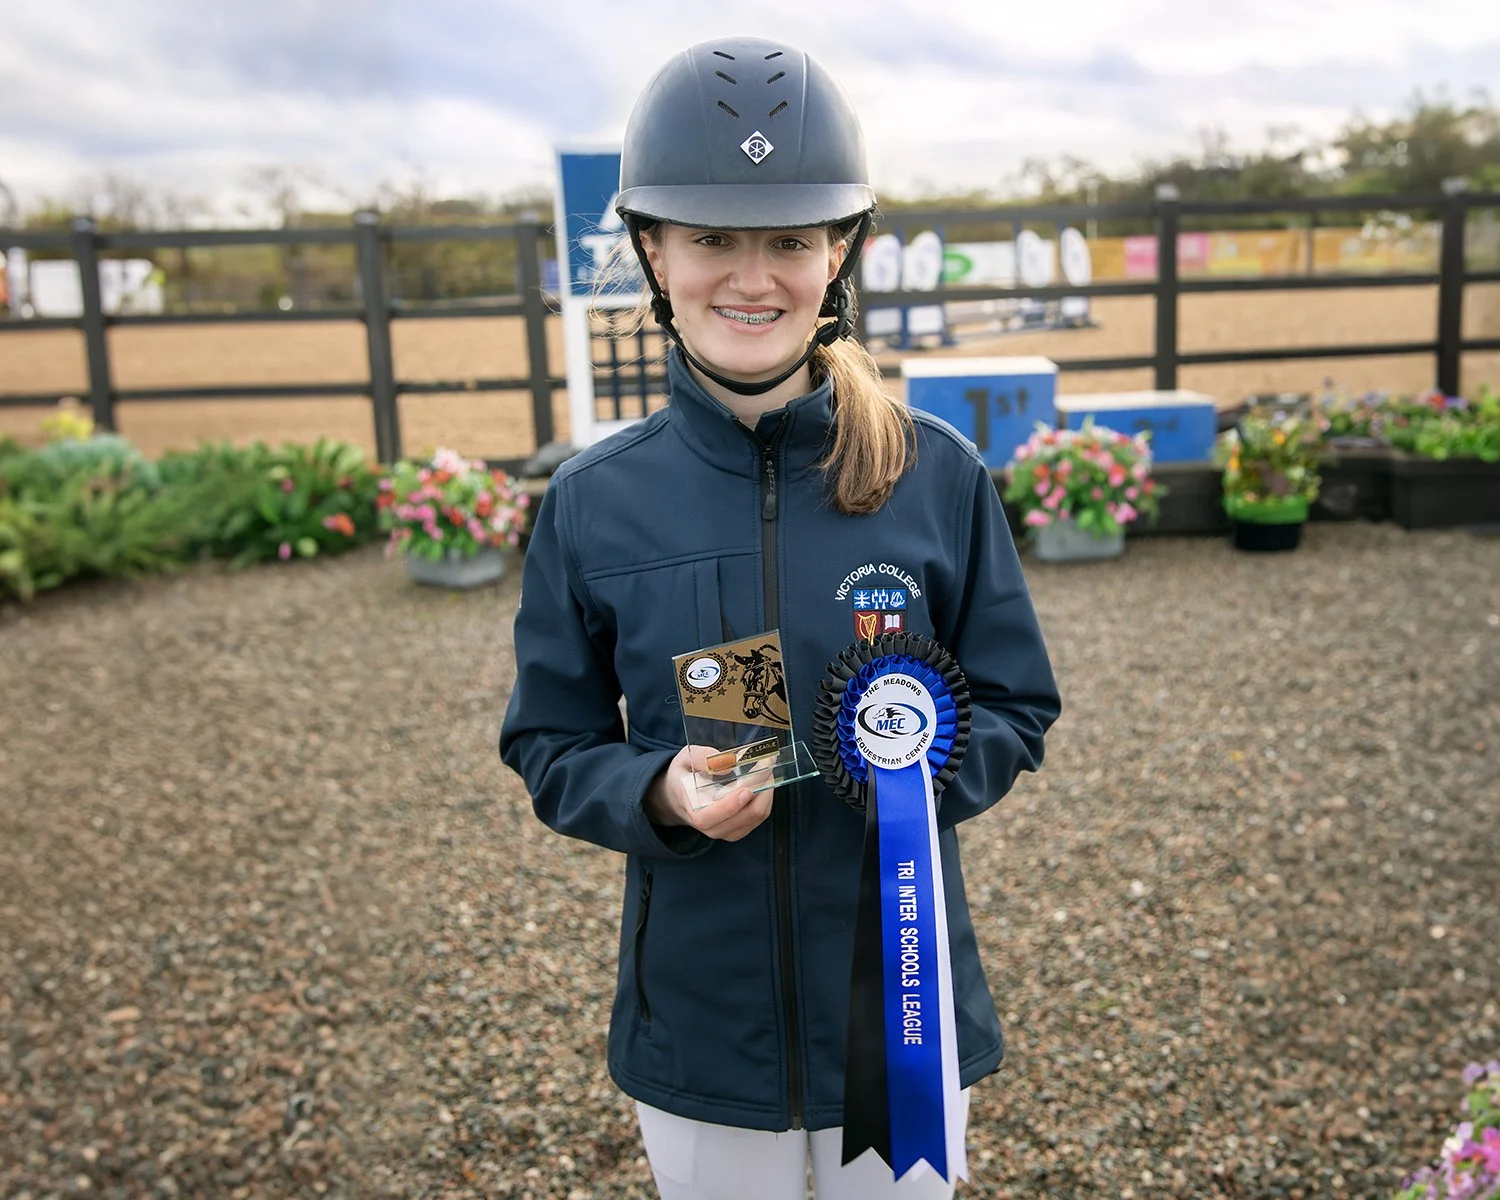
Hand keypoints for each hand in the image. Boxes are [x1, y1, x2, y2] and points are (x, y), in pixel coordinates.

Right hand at [644, 744, 775, 841]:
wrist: (679, 795)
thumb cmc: (683, 775)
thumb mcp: (685, 758)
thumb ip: (702, 758)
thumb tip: (728, 764)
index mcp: (691, 810)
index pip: (708, 818)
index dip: (729, 807)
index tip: (746, 790)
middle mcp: (709, 826)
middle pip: (741, 818)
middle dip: (759, 793)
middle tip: (767, 769)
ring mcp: (725, 830)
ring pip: (754, 818)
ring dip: (766, 795)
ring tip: (769, 773)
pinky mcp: (737, 829)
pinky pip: (758, 818)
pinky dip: (766, 801)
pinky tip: (766, 785)